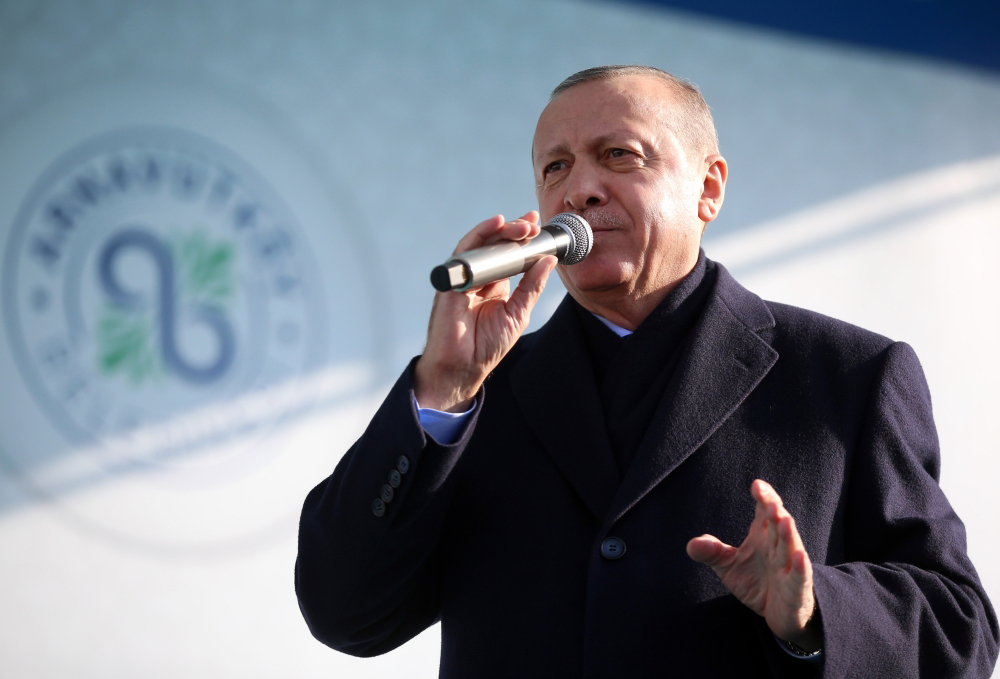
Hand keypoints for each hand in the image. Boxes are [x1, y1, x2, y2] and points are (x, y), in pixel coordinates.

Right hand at [414, 212, 556, 411]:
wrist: (464, 366)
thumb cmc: (487, 345)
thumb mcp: (518, 313)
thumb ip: (532, 286)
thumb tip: (548, 260)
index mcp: (496, 284)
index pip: (509, 253)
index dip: (522, 237)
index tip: (537, 224)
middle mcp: (480, 277)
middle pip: (496, 244)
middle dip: (516, 231)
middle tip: (533, 225)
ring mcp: (465, 276)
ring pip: (482, 243)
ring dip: (503, 230)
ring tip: (523, 226)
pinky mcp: (453, 279)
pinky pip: (466, 251)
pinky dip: (480, 234)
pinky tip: (495, 224)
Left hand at [686, 480, 821, 651]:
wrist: (778, 613)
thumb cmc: (756, 582)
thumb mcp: (728, 566)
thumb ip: (712, 553)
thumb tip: (692, 544)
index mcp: (764, 536)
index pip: (765, 512)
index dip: (764, 498)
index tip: (756, 485)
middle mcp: (778, 547)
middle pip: (779, 525)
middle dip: (775, 513)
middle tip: (770, 503)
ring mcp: (789, 567)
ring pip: (791, 547)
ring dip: (789, 534)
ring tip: (784, 520)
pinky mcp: (797, 589)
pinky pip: (800, 576)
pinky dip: (800, 567)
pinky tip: (799, 556)